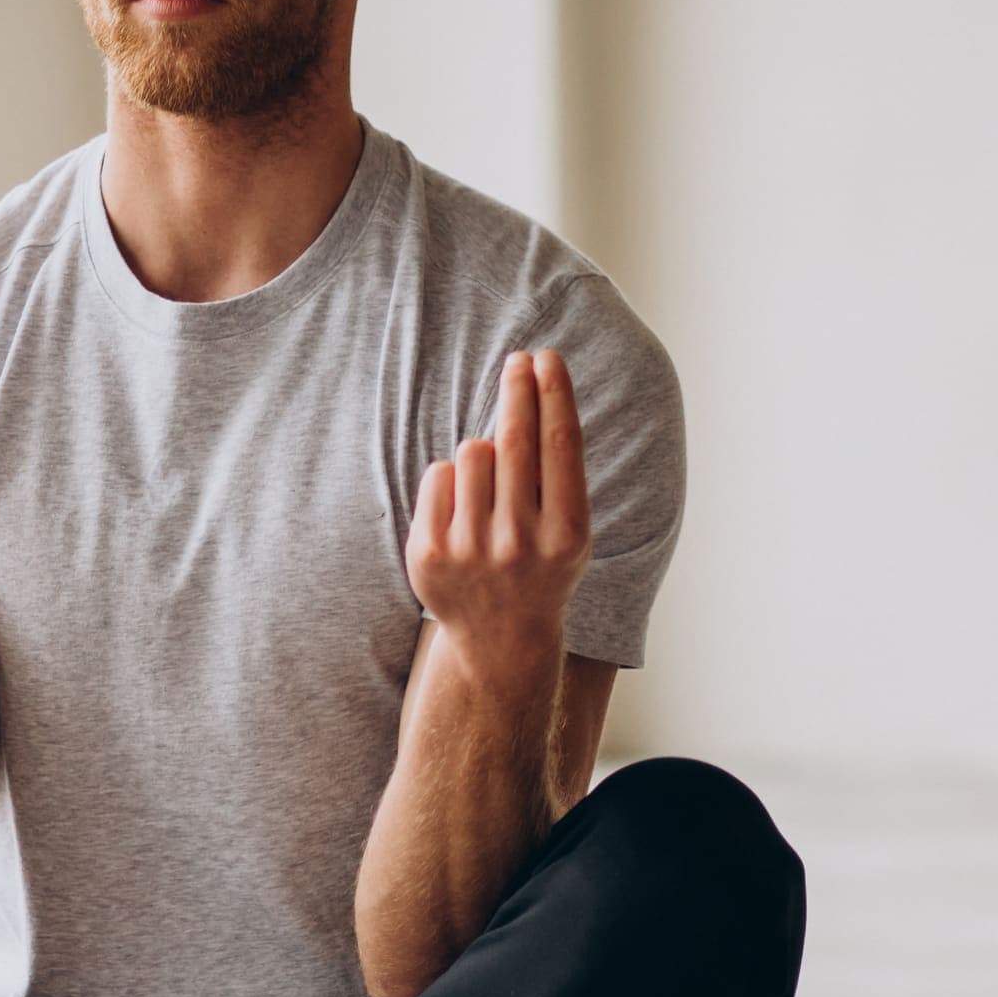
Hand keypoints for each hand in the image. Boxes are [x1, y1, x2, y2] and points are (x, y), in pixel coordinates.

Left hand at [406, 347, 588, 665]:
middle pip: (514, 439)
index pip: (559, 446)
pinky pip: (439, 474)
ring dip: (482, 451)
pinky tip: (463, 508)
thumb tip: (533, 391)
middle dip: (517, 389)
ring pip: (472, 451)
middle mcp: (520, 542)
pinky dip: (450, 478)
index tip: (547, 358)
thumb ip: (554, 475)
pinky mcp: (429, 552)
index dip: (553, 395)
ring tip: (491, 487)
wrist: (502, 638)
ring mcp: (471, 549)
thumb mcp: (568, 530)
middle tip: (518, 359)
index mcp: (566, 534)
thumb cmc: (540, 565)